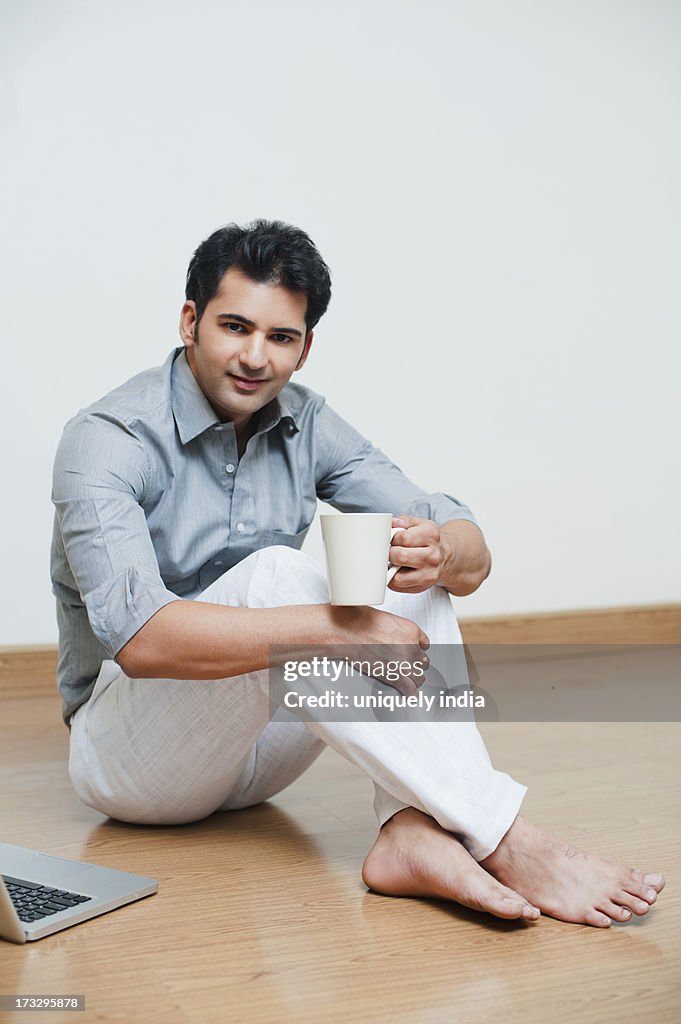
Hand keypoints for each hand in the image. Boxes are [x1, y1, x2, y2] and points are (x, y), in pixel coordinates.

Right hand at [304, 603, 430, 696]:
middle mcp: (411, 646)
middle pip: (423, 662)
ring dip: (413, 679)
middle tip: (407, 665)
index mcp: (411, 630)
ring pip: (419, 677)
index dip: (418, 649)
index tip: (415, 653)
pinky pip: (409, 689)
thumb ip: (398, 630)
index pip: (425, 644)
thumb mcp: (386, 619)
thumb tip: (396, 637)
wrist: (347, 632)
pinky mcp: (394, 676)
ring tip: (408, 680)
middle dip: (416, 664)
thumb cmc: (360, 622)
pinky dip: (411, 693)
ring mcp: (404, 662)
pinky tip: (411, 694)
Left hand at [388, 515, 444, 593]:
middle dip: (389, 553)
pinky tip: (397, 571)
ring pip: (398, 577)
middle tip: (389, 551)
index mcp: (431, 535)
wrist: (444, 556)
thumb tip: (392, 523)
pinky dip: (392, 579)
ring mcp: (429, 574)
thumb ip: (404, 521)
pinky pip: (398, 586)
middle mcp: (432, 556)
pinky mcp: (422, 587)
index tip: (391, 539)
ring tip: (393, 562)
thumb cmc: (427, 540)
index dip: (392, 538)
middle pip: (401, 557)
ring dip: (390, 569)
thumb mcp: (419, 524)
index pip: (404, 538)